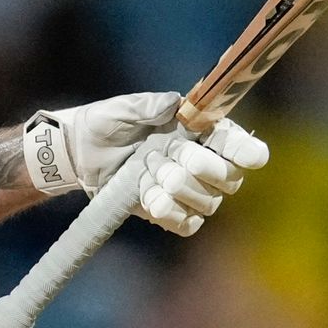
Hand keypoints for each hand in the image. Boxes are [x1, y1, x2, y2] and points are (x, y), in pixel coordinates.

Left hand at [22, 92, 269, 234]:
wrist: (80, 153)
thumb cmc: (107, 124)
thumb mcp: (122, 108)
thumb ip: (148, 104)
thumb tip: (174, 104)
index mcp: (203, 132)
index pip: (240, 146)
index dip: (247, 151)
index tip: (246, 154)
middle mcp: (206, 164)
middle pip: (230, 179)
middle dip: (201, 168)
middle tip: (168, 153)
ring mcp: (190, 193)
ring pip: (207, 203)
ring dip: (175, 187)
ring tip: (147, 168)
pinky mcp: (172, 213)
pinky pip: (186, 224)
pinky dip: (167, 211)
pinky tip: (147, 197)